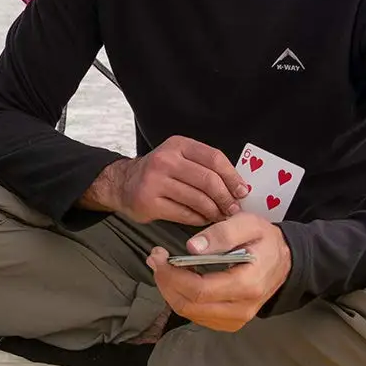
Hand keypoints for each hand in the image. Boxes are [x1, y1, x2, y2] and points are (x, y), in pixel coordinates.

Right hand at [89, 136, 250, 226]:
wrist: (123, 183)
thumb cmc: (160, 173)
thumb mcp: (179, 158)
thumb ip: (204, 167)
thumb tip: (238, 188)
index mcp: (178, 145)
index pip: (214, 158)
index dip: (232, 176)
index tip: (242, 191)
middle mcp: (165, 160)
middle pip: (208, 180)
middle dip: (226, 198)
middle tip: (233, 209)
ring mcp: (154, 181)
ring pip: (198, 199)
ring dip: (214, 211)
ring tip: (220, 216)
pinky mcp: (148, 202)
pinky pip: (184, 214)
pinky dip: (199, 219)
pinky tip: (203, 220)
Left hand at [146, 212, 291, 331]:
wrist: (284, 261)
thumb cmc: (264, 240)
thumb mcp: (248, 224)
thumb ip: (221, 233)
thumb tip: (192, 247)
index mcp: (247, 284)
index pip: (199, 290)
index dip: (172, 275)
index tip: (159, 255)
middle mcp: (242, 308)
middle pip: (189, 306)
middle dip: (165, 282)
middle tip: (155, 259)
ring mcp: (236, 319)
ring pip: (190, 313)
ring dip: (170, 290)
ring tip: (163, 267)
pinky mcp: (230, 322)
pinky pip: (197, 316)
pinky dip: (181, 298)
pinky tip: (178, 279)